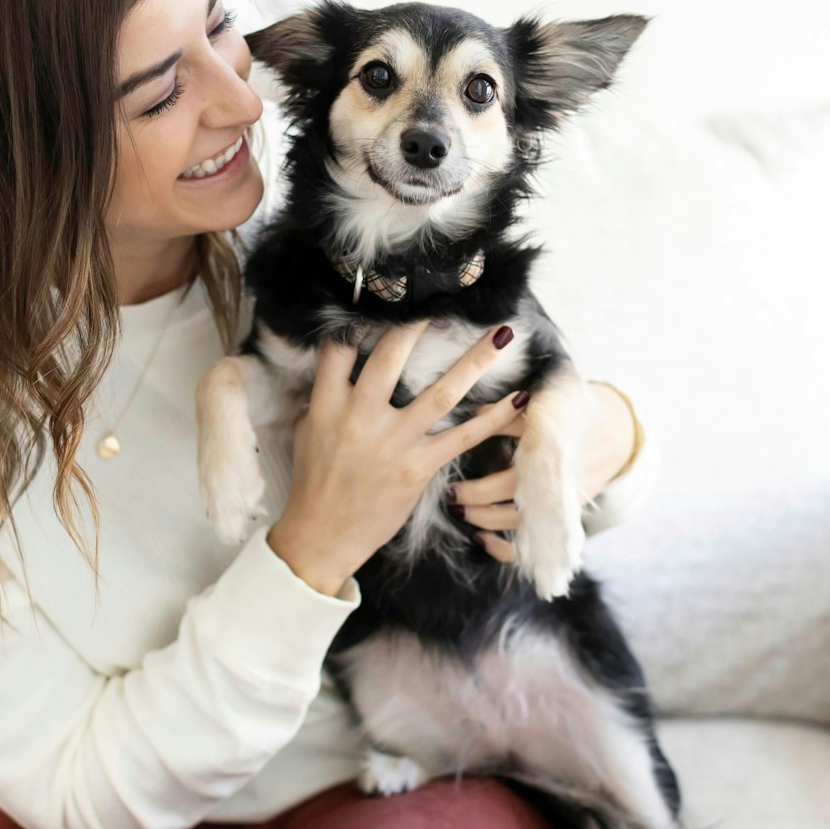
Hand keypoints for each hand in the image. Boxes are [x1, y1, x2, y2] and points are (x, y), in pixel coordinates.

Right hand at [267, 319, 528, 594]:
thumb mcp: (311, 430)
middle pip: (390, 357)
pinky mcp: (418, 468)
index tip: (387, 292)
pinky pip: (463, 436)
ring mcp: (392, 443)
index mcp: (327, 405)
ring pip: (440, 393)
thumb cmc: (316, 482)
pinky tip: (518, 399)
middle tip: (446, 293)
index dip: (362, 316)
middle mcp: (359, 419)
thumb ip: (329, 394)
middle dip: (418, 323)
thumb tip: (345, 358)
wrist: (322, 537)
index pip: (340, 348)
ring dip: (475, 360)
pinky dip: (494, 417)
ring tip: (501, 333)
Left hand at [448, 379, 635, 562]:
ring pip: (518, 523)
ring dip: (484, 520)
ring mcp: (562, 501)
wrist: (612, 432)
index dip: (483, 476)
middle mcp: (557, 478)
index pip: (516, 464)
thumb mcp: (544, 400)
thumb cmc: (569, 410)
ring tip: (460, 510)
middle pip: (512, 496)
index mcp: (552, 446)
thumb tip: (471, 414)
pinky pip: (533, 545)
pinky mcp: (563, 517)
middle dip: (475, 498)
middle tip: (451, 492)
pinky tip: (482, 538)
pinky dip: (504, 548)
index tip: (455, 471)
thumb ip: (508, 412)